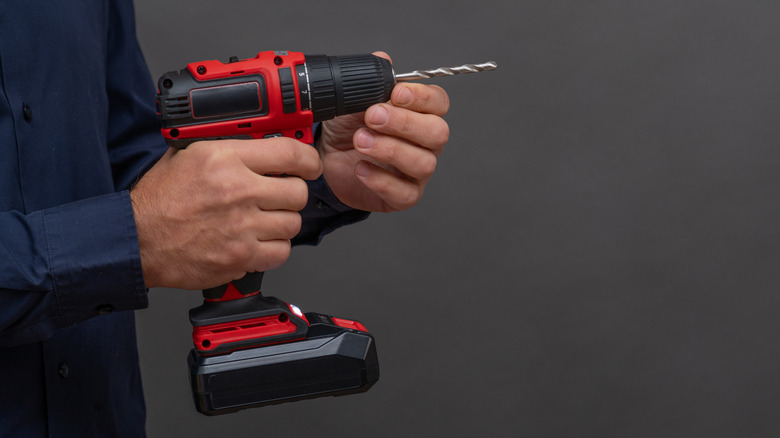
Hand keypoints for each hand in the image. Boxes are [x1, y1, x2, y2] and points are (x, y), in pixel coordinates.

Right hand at [130, 138, 321, 288]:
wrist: (137, 240)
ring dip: (283, 221)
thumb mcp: (186, 155)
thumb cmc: (158, 201)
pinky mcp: (240, 257)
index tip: (309, 164)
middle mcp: (237, 191)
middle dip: (293, 193)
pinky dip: (274, 248)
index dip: (308, 160)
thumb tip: (259, 140)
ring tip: (264, 219)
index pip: (290, 153)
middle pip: (298, 192)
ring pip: (292, 224)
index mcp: (224, 159)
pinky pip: (281, 252)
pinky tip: (258, 240)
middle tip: (280, 194)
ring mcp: (241, 227)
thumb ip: (225, 146)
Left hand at [318, 53, 449, 211]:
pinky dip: (381, 179)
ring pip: (423, 163)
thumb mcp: (354, 100)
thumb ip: (371, 81)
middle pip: (438, 133)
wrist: (328, 159)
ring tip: (360, 141)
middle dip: (404, 123)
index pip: (439, 102)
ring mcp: (417, 172)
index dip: (421, 97)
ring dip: (389, 150)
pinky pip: (405, 192)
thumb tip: (383, 59)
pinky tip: (360, 168)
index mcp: (421, 114)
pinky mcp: (404, 196)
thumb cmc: (348, 129)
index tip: (395, 93)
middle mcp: (426, 143)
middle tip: (372, 117)